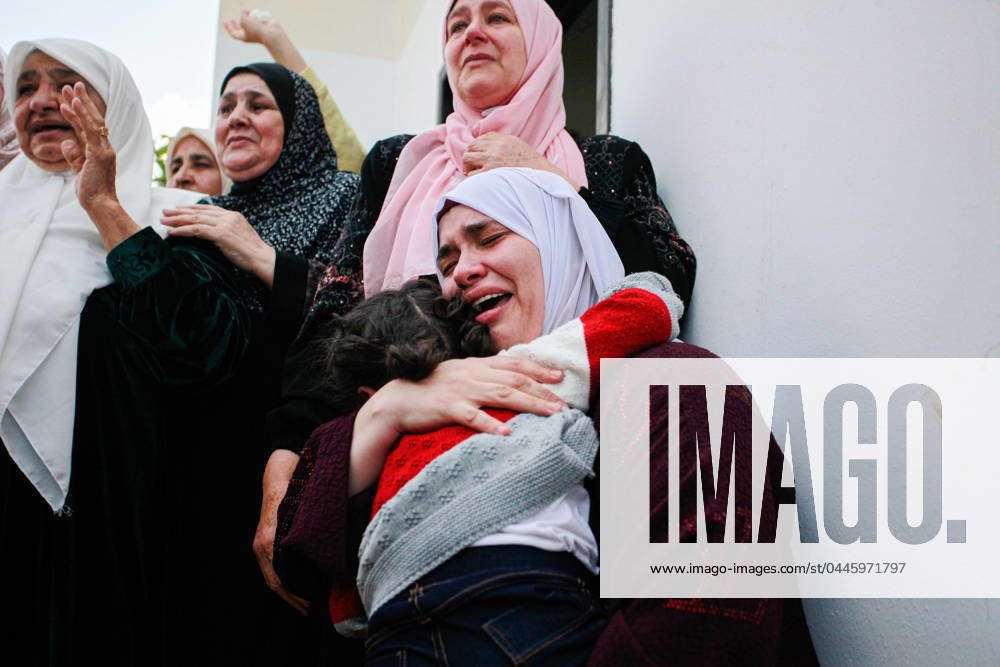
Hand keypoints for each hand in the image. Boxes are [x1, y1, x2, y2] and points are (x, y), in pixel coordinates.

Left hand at [59, 82, 117, 210]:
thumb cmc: (91, 191)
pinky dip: (82, 116)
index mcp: (100, 151)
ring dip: (81, 103)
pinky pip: (91, 130)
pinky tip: (74, 104)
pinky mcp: (100, 153)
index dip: (77, 113)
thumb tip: (66, 142)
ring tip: (71, 88)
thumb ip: (73, 155)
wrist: (101, 204)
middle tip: (73, 84)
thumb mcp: (78, 169)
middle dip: (83, 101)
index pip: (88, 128)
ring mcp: (104, 149)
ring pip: (93, 121)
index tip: (68, 100)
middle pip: (93, 119)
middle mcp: (105, 147)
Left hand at [161, 204, 276, 286]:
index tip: (178, 209)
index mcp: (233, 215)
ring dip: (176, 220)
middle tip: (165, 212)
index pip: (207, 209)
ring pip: (195, 219)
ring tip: (164, 221)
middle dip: (179, 212)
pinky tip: (172, 232)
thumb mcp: (239, 237)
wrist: (262, 258)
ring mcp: (224, 224)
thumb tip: (212, 234)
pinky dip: (182, 230)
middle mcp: (228, 216)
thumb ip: (227, 231)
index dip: (191, 209)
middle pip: (198, 212)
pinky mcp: (221, 234)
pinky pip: (196, 230)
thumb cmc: (252, 253)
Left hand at [224, 9, 281, 45]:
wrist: (271, 33)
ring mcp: (256, 30)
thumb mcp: (244, 20)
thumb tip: (245, 12)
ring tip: (247, 12)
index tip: (225, 22)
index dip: (229, 28)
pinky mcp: (262, 26)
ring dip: (247, 17)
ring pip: (249, 23)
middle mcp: (249, 34)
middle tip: (232, 20)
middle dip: (236, 25)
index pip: (234, 33)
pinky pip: (256, 19)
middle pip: (240, 30)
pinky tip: (256, 13)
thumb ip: (242, 15)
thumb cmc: (256, 29)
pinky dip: (255, 15)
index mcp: (243, 37)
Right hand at [253, 449, 309, 615]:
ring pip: (273, 576)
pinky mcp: (265, 539)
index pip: (280, 577)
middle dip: (294, 597)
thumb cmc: (296, 482)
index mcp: (270, 538)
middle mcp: (263, 542)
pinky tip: (297, 586)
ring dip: (289, 591)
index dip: (296, 593)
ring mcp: (262, 541)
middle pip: (276, 581)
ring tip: (307, 604)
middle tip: (312, 608)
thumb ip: (310, 527)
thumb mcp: (305, 504)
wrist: (279, 468)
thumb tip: (326, 552)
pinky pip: (272, 566)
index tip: (313, 602)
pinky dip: (284, 579)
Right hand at [349, 356, 566, 493]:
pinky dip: (491, 424)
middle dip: (543, 390)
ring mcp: (461, 390)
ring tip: (550, 414)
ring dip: (530, 404)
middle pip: (515, 379)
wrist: (398, 399)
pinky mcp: (448, 408)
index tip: (559, 376)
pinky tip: (507, 433)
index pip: (514, 363)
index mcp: (475, 365)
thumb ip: (482, 376)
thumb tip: (509, 379)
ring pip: (503, 394)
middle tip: (563, 403)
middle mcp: (472, 374)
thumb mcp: (459, 376)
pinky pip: (473, 417)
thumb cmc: (431, 390)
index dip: (538, 369)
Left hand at [462, 132, 578, 188]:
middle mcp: (496, 147)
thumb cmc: (530, 165)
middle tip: (472, 165)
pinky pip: (471, 174)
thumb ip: (503, 142)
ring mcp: (492, 160)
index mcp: (504, 140)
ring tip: (473, 172)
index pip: (481, 138)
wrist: (541, 178)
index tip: (478, 155)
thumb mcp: (518, 146)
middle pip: (471, 146)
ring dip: (468, 166)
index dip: (477, 147)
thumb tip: (485, 142)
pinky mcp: (490, 173)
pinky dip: (473, 178)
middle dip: (470, 156)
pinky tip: (479, 181)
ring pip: (467, 158)